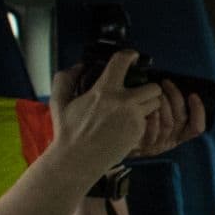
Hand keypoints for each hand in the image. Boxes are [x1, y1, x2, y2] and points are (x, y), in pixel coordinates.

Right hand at [47, 51, 153, 170]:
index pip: (122, 62)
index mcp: (104, 91)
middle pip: (153, 86)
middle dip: (148, 87)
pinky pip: (148, 121)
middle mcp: (123, 102)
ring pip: (155, 104)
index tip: (132, 57)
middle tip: (139, 91)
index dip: (129, 55)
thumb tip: (78, 66)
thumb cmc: (68, 132)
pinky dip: (142, 121)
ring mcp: (133, 118)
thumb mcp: (59, 101)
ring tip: (135, 108)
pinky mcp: (138, 132)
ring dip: (148, 104)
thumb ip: (65, 79)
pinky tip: (127, 125)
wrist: (78, 159)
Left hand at [130, 84, 205, 159]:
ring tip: (155, 91)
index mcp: (178, 135)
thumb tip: (172, 85)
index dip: (198, 112)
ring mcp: (156, 145)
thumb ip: (168, 105)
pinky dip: (153, 121)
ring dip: (164, 105)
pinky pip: (152, 134)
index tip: (193, 95)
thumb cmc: (139, 121)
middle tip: (166, 83)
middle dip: (176, 97)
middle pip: (181, 119)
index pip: (196, 128)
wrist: (115, 139)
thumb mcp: (158, 116)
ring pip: (168, 124)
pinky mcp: (143, 146)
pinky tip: (148, 110)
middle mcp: (170, 141)